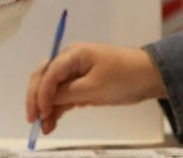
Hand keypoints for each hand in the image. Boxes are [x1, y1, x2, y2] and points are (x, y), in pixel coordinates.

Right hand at [25, 42, 166, 133]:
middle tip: (32, 119)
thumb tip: (46, 101)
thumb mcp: (95, 87)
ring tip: (44, 128)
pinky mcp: (81, 85)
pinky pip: (63, 97)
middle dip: (36, 99)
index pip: (48, 73)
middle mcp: (69, 61)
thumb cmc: (124, 77)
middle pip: (43, 78)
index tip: (41, 113)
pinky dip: (57, 109)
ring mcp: (74, 73)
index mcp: (72, 54)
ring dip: (46, 108)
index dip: (41, 93)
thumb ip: (68, 93)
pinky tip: (52, 123)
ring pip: (51, 90)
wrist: (150, 77)